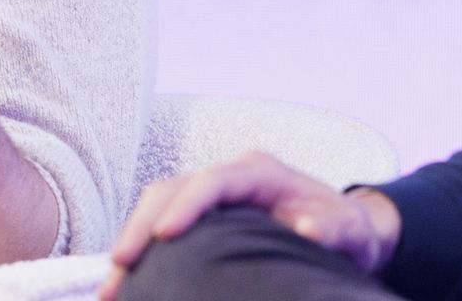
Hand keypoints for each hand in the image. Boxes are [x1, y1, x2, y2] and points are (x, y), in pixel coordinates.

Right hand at [99, 151, 400, 300]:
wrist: (344, 230)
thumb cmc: (345, 229)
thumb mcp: (349, 231)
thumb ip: (332, 228)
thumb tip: (305, 226)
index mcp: (261, 173)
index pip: (214, 180)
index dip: (187, 203)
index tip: (165, 235)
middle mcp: (230, 178)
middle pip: (172, 188)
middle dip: (141, 225)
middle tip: (120, 268)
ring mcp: (212, 196)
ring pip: (158, 206)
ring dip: (133, 241)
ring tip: (112, 287)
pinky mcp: (202, 218)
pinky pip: (162, 224)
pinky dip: (142, 251)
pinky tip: (128, 284)